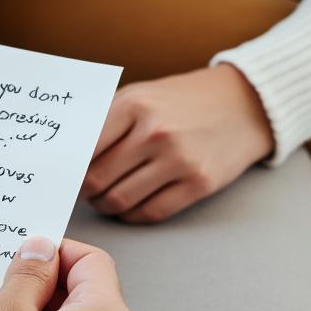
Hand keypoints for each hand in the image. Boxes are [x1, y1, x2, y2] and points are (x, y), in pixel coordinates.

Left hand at [81, 64, 273, 223]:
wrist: (244, 102)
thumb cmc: (181, 100)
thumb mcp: (139, 95)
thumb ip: (104, 121)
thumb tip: (67, 153)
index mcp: (133, 106)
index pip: (83, 150)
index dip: (69, 168)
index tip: (65, 174)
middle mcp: (156, 133)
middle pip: (97, 180)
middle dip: (84, 191)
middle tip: (84, 190)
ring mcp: (180, 160)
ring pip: (120, 201)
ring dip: (105, 205)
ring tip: (104, 198)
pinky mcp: (200, 183)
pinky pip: (151, 213)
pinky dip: (132, 215)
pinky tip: (130, 206)